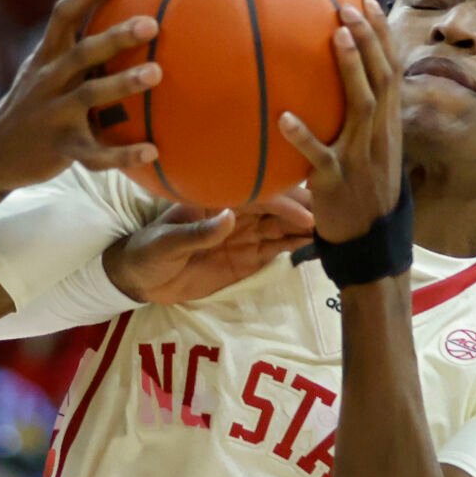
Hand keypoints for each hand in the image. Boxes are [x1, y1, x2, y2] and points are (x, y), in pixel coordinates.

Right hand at [0, 0, 160, 195]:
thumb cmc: (34, 95)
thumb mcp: (44, 56)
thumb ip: (70, 18)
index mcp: (47, 55)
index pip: (64, 14)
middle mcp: (48, 80)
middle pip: (81, 52)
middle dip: (114, 37)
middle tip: (151, 24)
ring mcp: (53, 114)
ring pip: (88, 96)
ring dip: (122, 84)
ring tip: (157, 73)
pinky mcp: (60, 148)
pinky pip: (93, 153)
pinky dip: (121, 154)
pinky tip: (152, 151)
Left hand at [103, 189, 314, 303]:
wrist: (139, 279)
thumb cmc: (147, 252)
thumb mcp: (165, 242)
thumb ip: (197, 232)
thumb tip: (229, 218)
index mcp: (216, 199)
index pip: (256, 197)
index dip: (282, 204)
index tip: (304, 214)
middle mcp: (236, 213)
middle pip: (276, 207)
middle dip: (304, 209)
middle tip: (334, 214)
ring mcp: (243, 236)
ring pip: (281, 228)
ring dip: (305, 228)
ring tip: (336, 230)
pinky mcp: (246, 258)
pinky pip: (276, 249)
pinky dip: (296, 246)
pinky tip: (318, 244)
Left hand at [279, 0, 401, 242]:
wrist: (371, 240)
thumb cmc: (363, 189)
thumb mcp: (371, 148)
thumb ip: (358, 115)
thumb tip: (339, 81)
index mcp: (388, 124)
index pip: (392, 69)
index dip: (382, 34)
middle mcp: (379, 134)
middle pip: (382, 78)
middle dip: (370, 39)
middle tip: (348, 6)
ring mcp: (360, 157)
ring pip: (361, 107)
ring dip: (350, 70)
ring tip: (336, 37)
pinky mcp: (335, 182)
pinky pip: (319, 156)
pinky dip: (303, 137)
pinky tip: (284, 117)